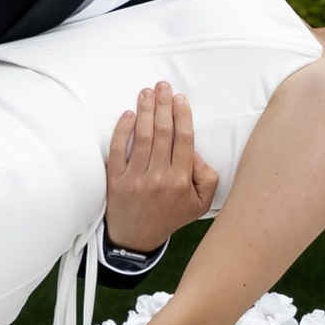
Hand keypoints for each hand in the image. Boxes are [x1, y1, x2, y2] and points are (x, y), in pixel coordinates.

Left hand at [103, 83, 218, 251]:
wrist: (136, 239)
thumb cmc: (170, 216)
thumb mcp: (200, 204)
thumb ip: (207, 177)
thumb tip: (194, 152)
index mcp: (181, 181)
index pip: (183, 140)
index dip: (182, 115)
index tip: (179, 99)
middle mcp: (160, 178)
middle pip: (163, 133)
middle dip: (163, 105)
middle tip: (163, 86)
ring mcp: (136, 179)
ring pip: (142, 137)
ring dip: (145, 111)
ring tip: (146, 92)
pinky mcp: (116, 181)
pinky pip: (118, 150)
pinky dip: (122, 131)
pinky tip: (127, 114)